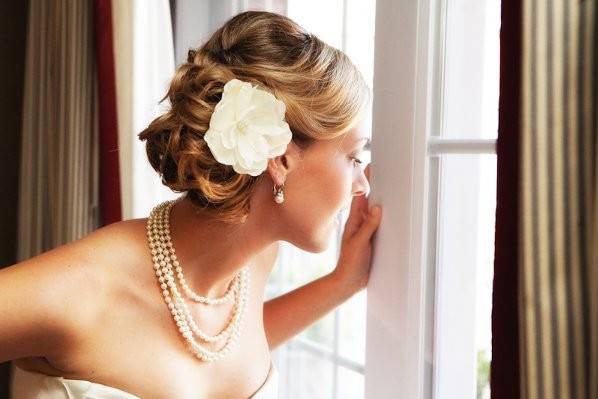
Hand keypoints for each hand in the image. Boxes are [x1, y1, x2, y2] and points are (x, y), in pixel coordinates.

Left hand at [330, 164, 381, 292]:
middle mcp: (360, 224)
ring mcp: (367, 232)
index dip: (366, 181)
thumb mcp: (359, 243)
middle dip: (377, 187)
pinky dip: (387, 218)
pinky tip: (394, 214)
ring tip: (392, 187)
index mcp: (354, 221)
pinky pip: (381, 225)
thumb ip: (368, 226)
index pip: (361, 196)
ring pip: (376, 212)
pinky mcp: (373, 241)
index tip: (371, 166)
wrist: (348, 282)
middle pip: (370, 201)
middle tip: (386, 172)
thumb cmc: (350, 263)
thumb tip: (377, 208)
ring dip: (383, 201)